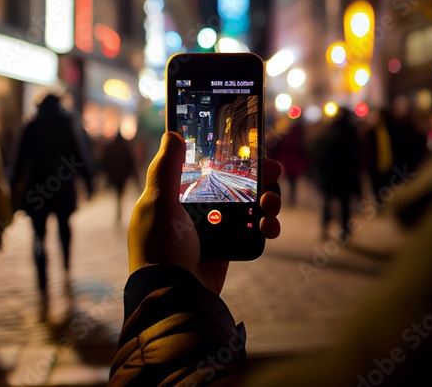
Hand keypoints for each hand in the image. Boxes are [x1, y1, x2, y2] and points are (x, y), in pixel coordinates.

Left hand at [128, 132, 281, 294]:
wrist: (175, 296)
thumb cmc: (162, 247)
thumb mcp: (158, 203)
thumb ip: (165, 169)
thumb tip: (172, 134)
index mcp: (175, 194)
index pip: (203, 165)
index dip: (224, 154)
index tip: (245, 145)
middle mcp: (194, 208)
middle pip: (231, 182)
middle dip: (255, 175)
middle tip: (273, 169)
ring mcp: (213, 226)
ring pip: (246, 204)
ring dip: (266, 199)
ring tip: (273, 203)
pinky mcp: (227, 244)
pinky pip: (251, 228)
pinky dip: (265, 225)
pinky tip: (271, 225)